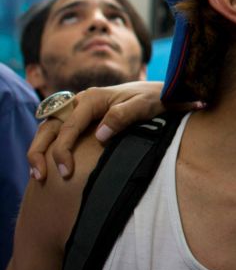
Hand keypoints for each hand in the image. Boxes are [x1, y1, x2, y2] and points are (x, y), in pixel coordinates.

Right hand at [27, 82, 202, 179]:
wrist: (162, 92)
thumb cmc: (154, 99)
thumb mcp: (144, 106)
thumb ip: (122, 117)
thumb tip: (100, 135)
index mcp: (93, 98)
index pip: (69, 126)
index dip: (63, 150)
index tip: (65, 172)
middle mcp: (81, 101)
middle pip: (49, 125)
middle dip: (39, 151)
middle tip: (40, 176)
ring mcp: (80, 108)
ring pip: (49, 127)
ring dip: (40, 148)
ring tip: (38, 174)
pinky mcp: (83, 116)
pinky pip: (59, 130)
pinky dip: (50, 145)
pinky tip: (49, 163)